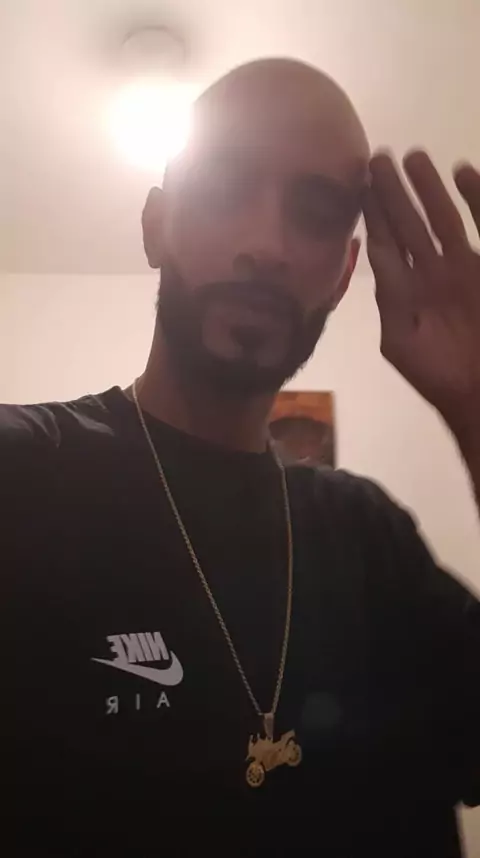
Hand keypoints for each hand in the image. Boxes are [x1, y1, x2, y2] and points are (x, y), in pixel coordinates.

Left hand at [364, 151, 479, 436]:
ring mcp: (460, 269)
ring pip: (441, 220)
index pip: (385, 245)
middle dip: (392, 193)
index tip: (357, 183)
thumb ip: (388, 303)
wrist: (479, 391)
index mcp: (404, 293)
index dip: (373, 216)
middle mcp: (429, 274)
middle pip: (408, 225)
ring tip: (414, 156)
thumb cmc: (439, 374)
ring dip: (428, 189)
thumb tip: (376, 266)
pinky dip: (476, 200)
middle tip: (377, 157)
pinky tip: (463, 172)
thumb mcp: (401, 343)